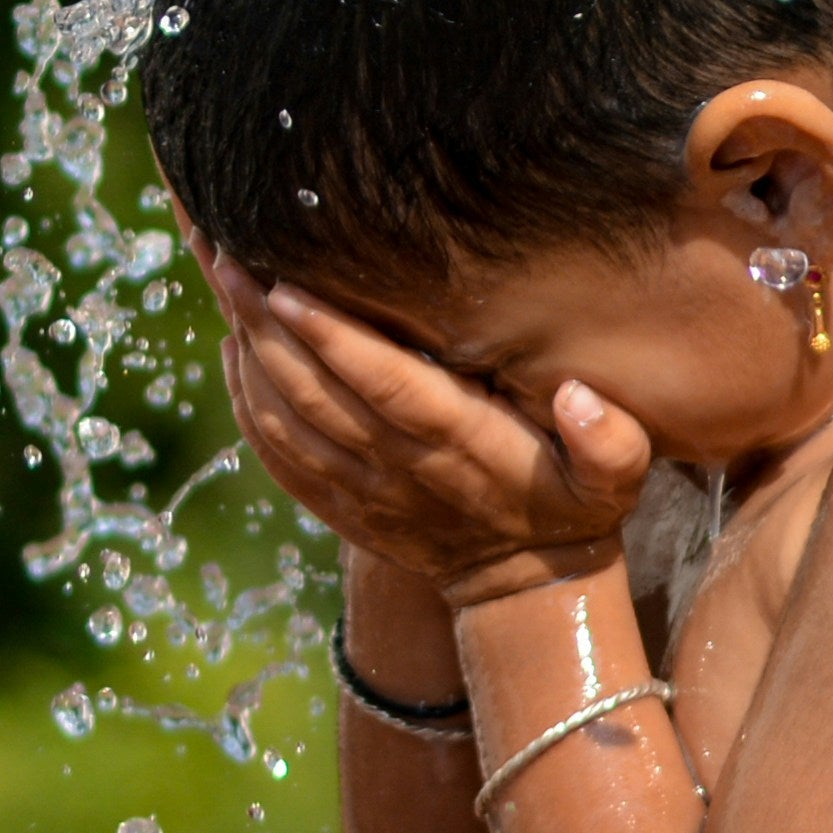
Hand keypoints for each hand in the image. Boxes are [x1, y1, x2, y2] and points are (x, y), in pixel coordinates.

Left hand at [194, 242, 650, 601]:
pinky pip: (274, 451)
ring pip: (282, 415)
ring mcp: (358, 488)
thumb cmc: (571, 504)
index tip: (286, 288)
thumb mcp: (616, 480)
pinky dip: (244, 399)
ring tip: (215, 271)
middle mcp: (397, 467)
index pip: (385, 387)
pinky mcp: (335, 502)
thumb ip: (610, 440)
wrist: (523, 586)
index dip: (332, 339)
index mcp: (460, 445)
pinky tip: (229, 345)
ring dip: (242, 347)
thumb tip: (580, 398)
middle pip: (312, 390)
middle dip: (261, 319)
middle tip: (223, 246)